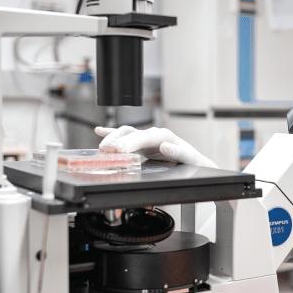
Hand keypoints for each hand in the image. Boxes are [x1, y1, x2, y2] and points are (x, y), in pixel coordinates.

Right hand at [95, 126, 217, 167]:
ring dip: (112, 138)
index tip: (120, 149)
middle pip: (132, 133)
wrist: (193, 161)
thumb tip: (165, 146)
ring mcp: (147, 137)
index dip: (131, 142)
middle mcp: (154, 133)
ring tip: (102, 146)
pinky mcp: (142, 143)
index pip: (145, 137)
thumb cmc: (191, 160)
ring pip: (126, 133)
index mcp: (165, 135)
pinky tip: (99, 130)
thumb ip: (177, 152)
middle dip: (118, 140)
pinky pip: (125, 136)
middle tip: (105, 150)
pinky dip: (112, 133)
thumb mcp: (188, 158)